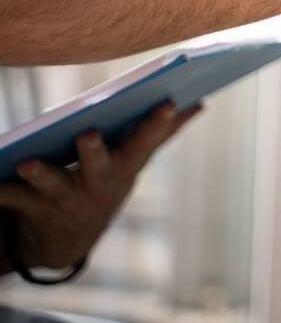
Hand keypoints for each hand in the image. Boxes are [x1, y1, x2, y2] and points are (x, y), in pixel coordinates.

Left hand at [0, 102, 201, 269]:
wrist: (67, 239)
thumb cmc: (104, 182)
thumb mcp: (134, 161)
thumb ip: (163, 132)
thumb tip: (199, 102)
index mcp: (125, 167)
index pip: (146, 142)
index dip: (157, 124)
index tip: (167, 102)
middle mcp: (98, 185)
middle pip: (98, 166)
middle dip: (94, 152)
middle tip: (89, 134)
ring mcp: (65, 199)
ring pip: (52, 185)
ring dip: (41, 174)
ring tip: (28, 162)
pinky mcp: (30, 207)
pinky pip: (10, 197)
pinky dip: (0, 189)